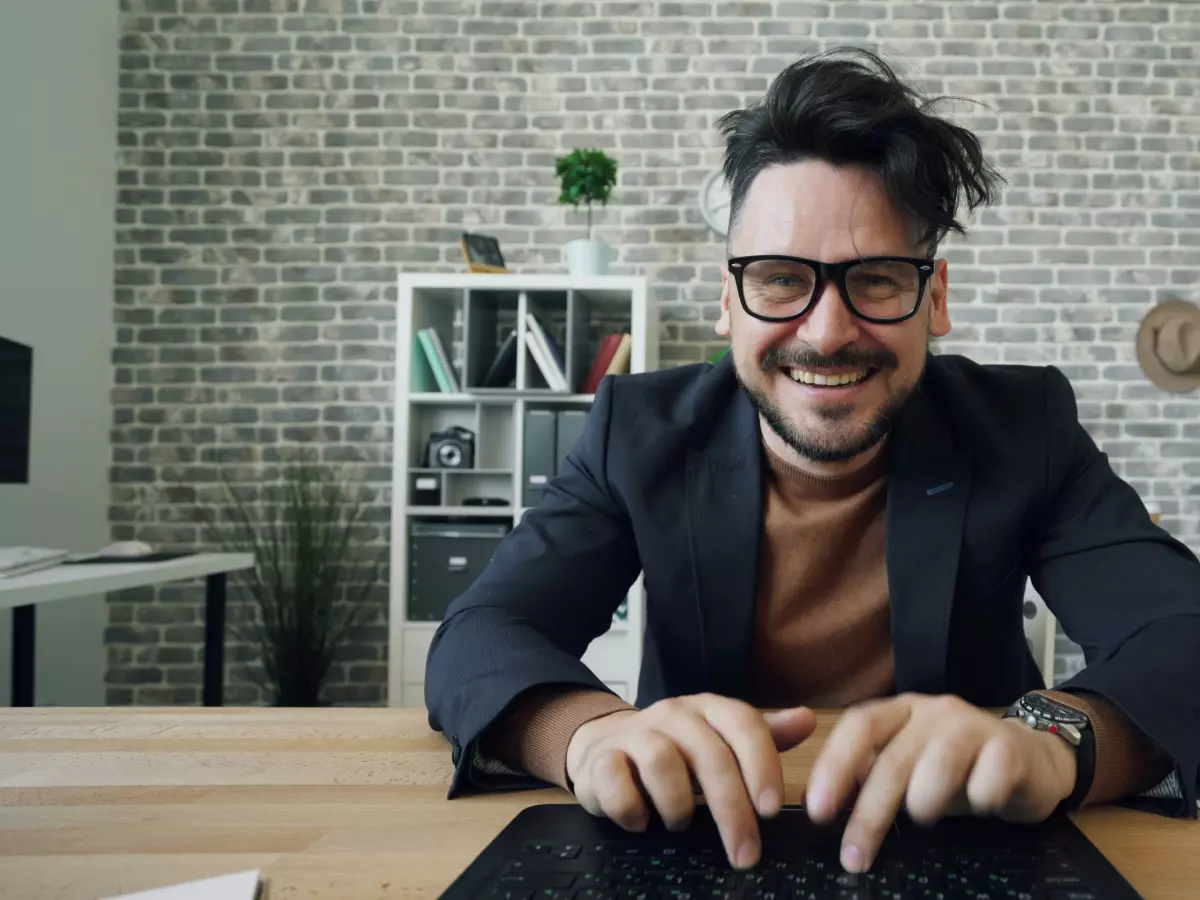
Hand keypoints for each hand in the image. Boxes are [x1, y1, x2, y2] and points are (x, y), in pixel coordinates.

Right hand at [566, 694, 816, 868]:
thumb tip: (808, 720)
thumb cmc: (675, 750)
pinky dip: (633, 810)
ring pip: (662, 763)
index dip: (761, 765)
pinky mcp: (601, 759)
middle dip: (731, 810)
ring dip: (678, 805)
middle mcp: (673, 714)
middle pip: (709, 756)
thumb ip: (764, 735)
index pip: (743, 725)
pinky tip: (642, 821)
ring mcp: (634, 733)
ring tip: (680, 824)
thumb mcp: (720, 740)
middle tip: (745, 853)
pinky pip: (616, 783)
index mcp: (708, 708)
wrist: (604, 746)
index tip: (772, 809)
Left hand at [805, 693, 1077, 872]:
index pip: (859, 727)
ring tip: (925, 817)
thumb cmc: (958, 769)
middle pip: (893, 759)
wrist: (1030, 759)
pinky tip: (982, 805)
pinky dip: (979, 801)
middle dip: (869, 813)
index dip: (834, 766)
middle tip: (853, 856)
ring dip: (924, 804)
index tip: (817, 810)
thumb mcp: (910, 767)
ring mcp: (973, 726)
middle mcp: (933, 711)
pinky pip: (988, 782)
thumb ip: (871, 775)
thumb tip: (823, 804)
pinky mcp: (1011, 749)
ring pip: (937, 766)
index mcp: (900, 712)